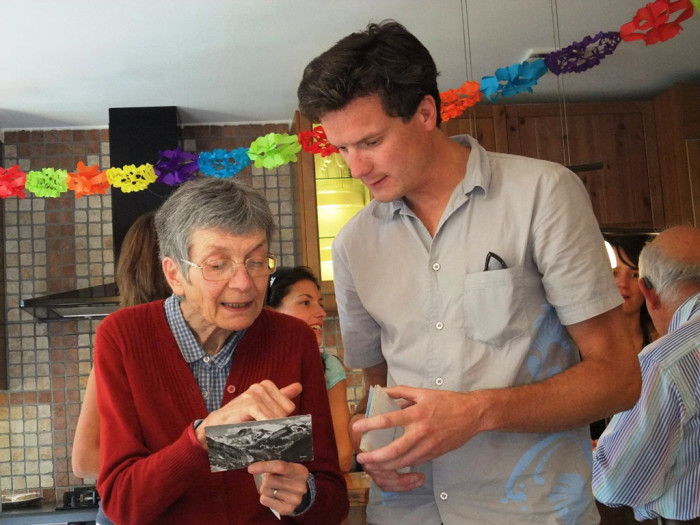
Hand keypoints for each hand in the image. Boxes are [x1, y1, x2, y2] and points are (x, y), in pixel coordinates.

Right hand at [195, 381, 302, 446]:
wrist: (214, 428)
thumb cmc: (238, 420)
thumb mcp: (261, 407)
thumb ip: (281, 396)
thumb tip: (299, 386)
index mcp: (266, 386)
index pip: (289, 406)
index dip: (280, 420)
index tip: (266, 424)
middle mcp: (261, 386)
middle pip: (285, 413)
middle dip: (276, 425)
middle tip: (259, 429)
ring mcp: (255, 393)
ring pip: (278, 417)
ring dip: (270, 430)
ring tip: (255, 431)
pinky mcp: (250, 403)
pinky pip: (268, 418)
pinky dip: (267, 428)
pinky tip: (259, 432)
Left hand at [248, 460, 308, 515]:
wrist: (299, 492)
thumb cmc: (289, 477)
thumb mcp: (287, 467)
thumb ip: (274, 466)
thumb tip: (253, 468)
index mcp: (300, 471)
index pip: (279, 466)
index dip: (264, 466)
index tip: (250, 468)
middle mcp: (300, 486)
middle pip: (269, 479)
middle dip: (266, 479)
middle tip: (273, 479)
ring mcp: (294, 499)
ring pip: (265, 490)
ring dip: (266, 488)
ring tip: (275, 488)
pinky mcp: (287, 509)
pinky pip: (264, 500)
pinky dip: (265, 497)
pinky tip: (274, 496)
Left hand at [354, 386, 480, 474]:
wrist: (472, 414)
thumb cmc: (446, 401)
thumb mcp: (423, 392)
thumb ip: (400, 391)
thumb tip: (381, 391)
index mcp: (416, 413)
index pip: (388, 420)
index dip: (370, 424)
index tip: (356, 428)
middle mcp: (421, 431)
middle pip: (394, 449)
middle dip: (376, 457)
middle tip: (362, 458)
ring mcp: (428, 445)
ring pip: (404, 461)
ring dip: (385, 465)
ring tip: (372, 465)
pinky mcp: (434, 454)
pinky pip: (415, 462)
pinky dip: (401, 465)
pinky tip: (390, 466)